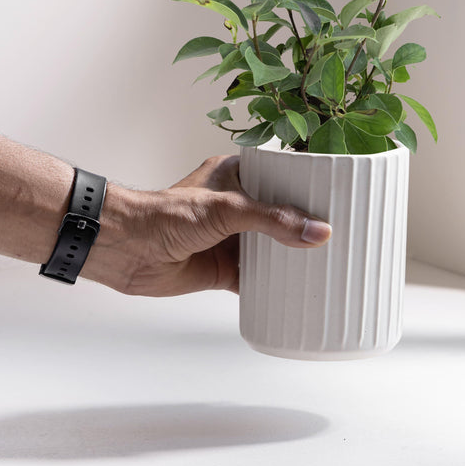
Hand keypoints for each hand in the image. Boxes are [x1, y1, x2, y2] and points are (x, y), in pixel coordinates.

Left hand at [83, 156, 331, 296]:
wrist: (124, 249)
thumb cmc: (164, 215)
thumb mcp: (226, 209)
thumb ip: (272, 220)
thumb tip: (317, 231)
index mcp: (237, 176)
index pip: (282, 177)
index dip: (308, 187)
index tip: (336, 197)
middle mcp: (237, 206)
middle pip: (282, 215)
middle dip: (306, 226)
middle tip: (339, 235)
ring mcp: (231, 238)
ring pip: (272, 247)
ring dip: (293, 256)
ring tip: (327, 262)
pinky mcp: (223, 267)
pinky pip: (256, 277)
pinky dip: (275, 285)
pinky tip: (297, 290)